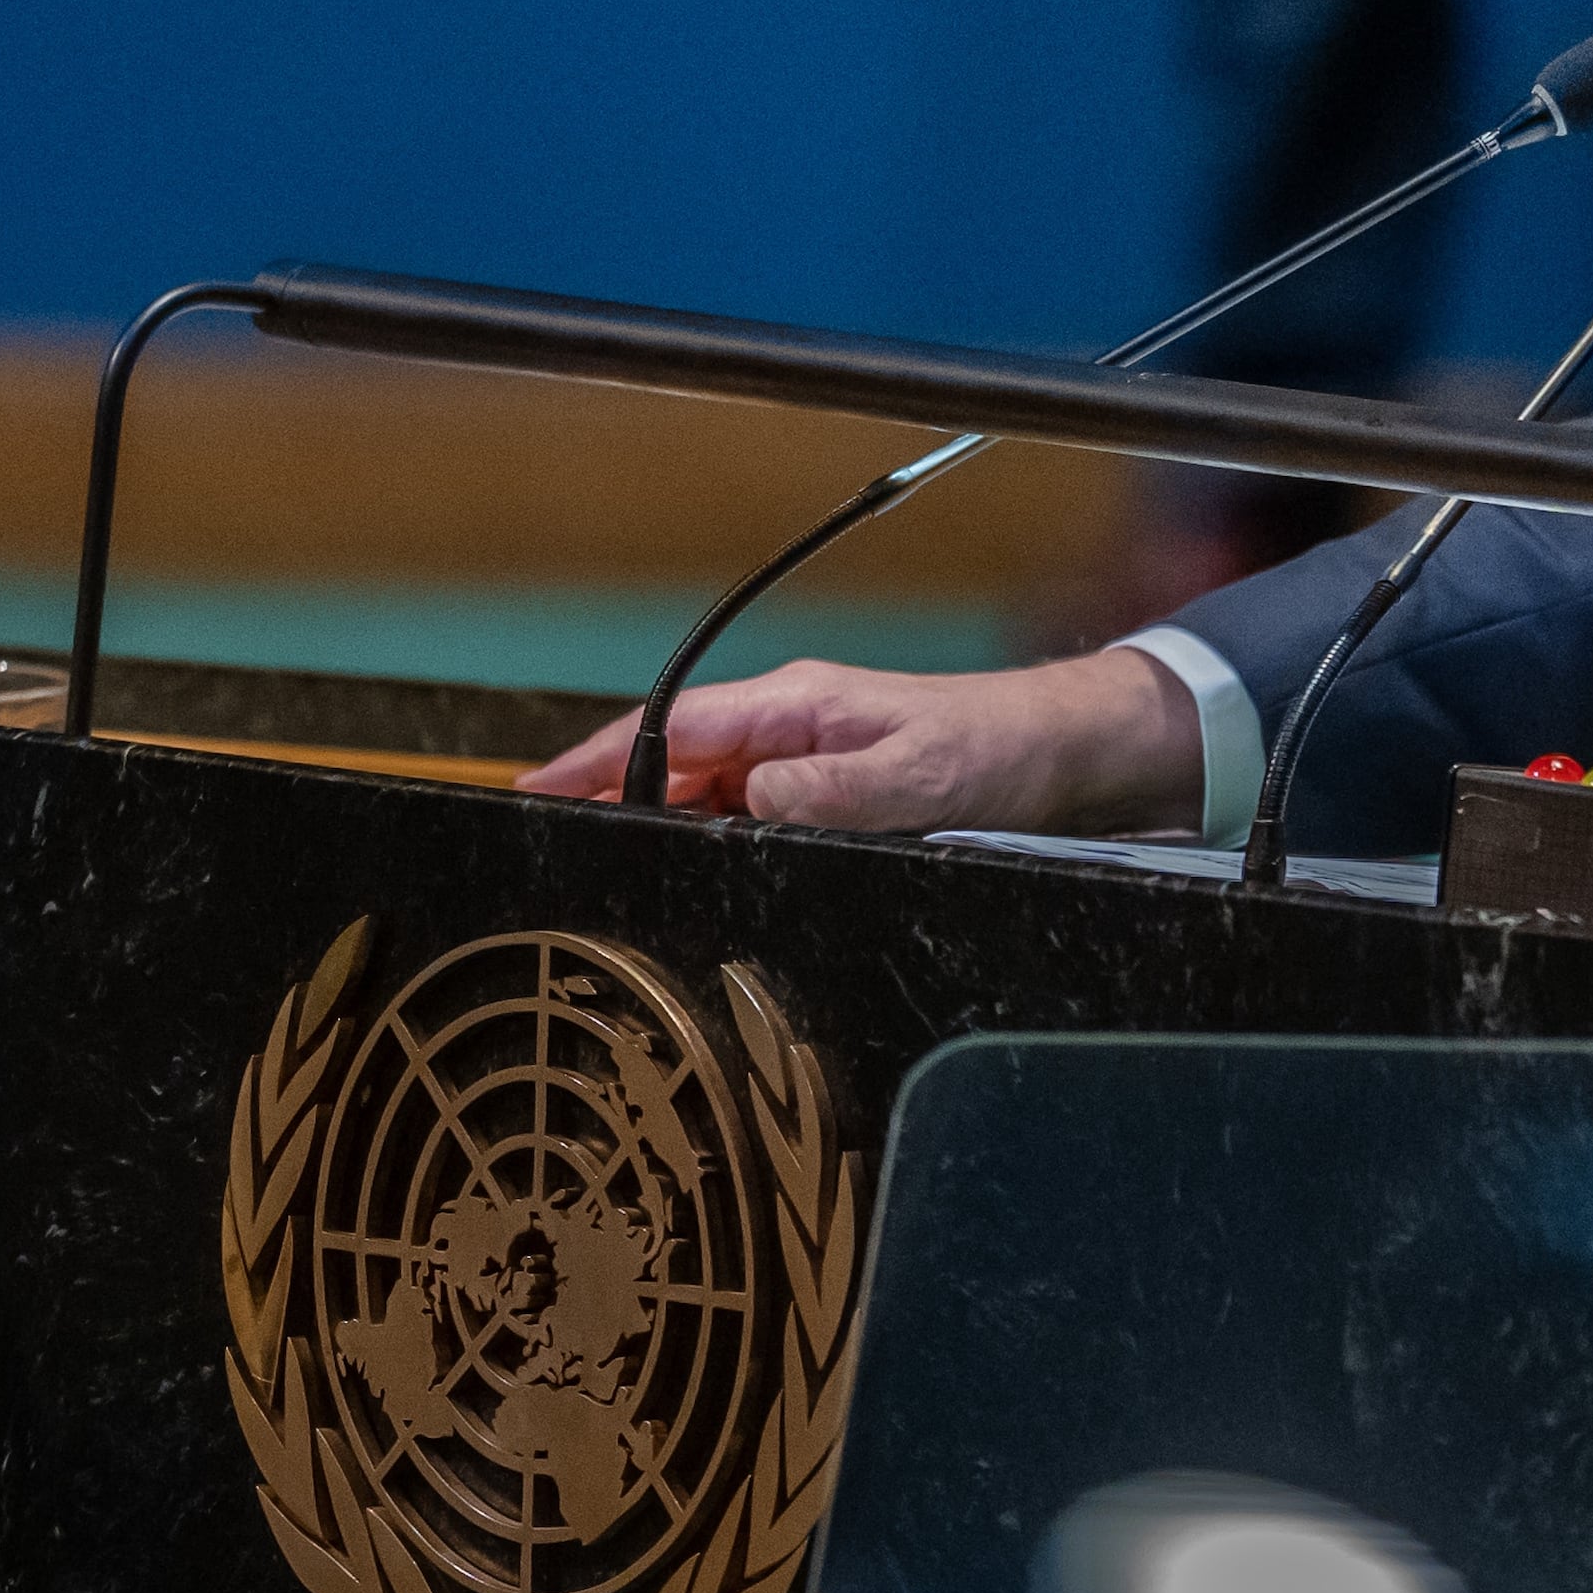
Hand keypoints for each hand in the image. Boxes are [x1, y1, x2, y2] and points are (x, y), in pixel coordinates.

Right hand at [515, 647, 1202, 834]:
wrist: (1058, 753)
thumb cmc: (991, 749)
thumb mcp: (914, 775)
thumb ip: (829, 791)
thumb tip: (748, 800)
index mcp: (793, 706)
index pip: (669, 728)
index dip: (594, 761)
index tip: (534, 793)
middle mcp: (785, 730)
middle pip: (669, 767)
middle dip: (605, 805)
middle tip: (549, 863)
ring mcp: (800, 762)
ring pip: (702, 799)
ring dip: (656, 833)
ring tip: (603, 884)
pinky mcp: (821, 794)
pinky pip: (744, 820)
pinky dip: (709, 847)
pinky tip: (691, 886)